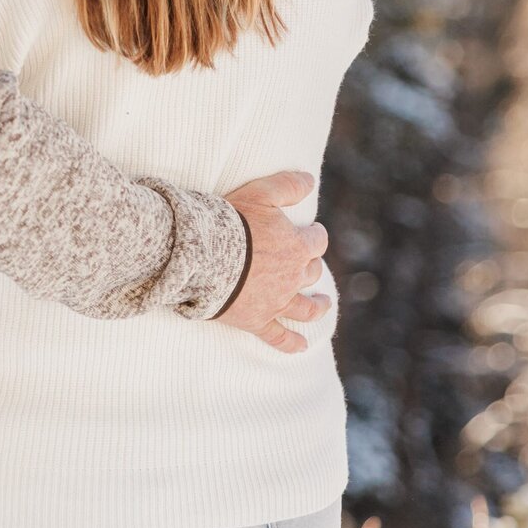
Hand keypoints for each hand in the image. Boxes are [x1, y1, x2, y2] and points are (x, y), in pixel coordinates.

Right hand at [220, 171, 329, 353]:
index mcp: (296, 246)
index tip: (311, 232)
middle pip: (311, 272)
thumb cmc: (231, 222)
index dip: (314, 235)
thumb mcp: (261, 193)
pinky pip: (279, 336)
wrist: (204, 256)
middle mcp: (292, 276)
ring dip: (316, 306)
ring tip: (322, 305)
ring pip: (306, 307)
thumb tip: (310, 180)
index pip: (316, 241)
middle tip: (307, 263)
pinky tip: (302, 347)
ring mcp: (276, 301)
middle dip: (311, 266)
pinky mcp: (257, 320)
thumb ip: (287, 185)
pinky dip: (292, 343)